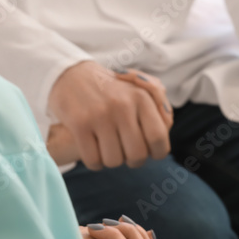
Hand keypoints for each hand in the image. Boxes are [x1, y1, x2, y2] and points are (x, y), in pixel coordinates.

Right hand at [48, 62, 173, 169]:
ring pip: (114, 160)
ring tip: (109, 149)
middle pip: (137, 154)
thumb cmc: (113, 89)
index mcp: (142, 98)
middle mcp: (123, 106)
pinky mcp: (79, 124)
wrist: (71, 75)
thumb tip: (167, 125)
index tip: (150, 152)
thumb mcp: (140, 88)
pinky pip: (93, 160)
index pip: (159, 138)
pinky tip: (94, 153)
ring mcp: (100, 115)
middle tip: (127, 153)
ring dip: (112, 161)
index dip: (157, 152)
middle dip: (134, 160)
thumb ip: (160, 105)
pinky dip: (94, 163)